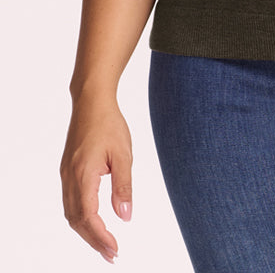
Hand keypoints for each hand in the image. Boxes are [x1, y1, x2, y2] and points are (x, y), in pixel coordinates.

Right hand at [60, 98, 132, 263]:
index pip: (88, 217)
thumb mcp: (123, 154)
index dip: (100, 237)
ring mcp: (66, 174)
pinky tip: (94, 221)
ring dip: (86, 231)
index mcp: (83, 174)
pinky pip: (70, 201)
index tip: (115, 249)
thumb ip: (123, 186)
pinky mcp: (67, 170)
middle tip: (112, 255)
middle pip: (77, 220)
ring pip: (71, 213)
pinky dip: (81, 218)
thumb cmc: (109, 124)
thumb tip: (125, 217)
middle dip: (93, 241)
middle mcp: (70, 178)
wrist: (91, 101)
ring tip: (105, 244)